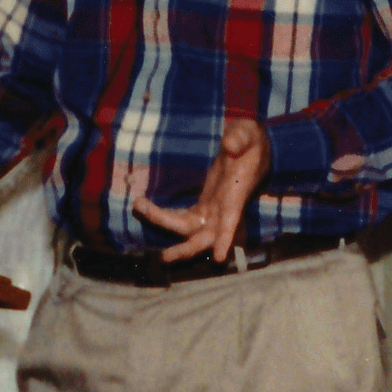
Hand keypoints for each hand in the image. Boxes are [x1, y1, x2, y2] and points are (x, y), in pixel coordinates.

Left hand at [132, 117, 271, 261]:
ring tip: (138, 205)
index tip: (219, 258)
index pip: (232, 220)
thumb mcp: (249, 133)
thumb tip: (230, 145)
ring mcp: (212, 210)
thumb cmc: (253, 141)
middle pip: (202, 237)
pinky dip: (164, 216)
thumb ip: (240, 138)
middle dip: (184, 250)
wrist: (253, 149)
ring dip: (163, 221)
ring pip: (186, 228)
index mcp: (236, 195)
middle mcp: (223, 210)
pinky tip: (145, 207)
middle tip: (163, 257)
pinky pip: (182, 218)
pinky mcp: (204, 206)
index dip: (226, 238)